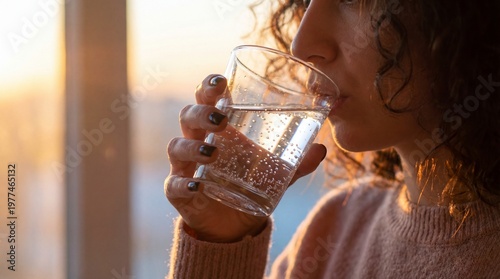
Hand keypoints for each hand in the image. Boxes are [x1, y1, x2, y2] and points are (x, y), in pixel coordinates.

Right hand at [164, 74, 327, 242]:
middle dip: (200, 112)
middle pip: (188, 116)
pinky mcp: (180, 192)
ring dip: (192, 146)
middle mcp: (198, 142)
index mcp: (219, 128)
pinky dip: (183, 183)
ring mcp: (186, 166)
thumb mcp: (276, 172)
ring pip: (177, 146)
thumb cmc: (251, 185)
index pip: (207, 98)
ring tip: (212, 152)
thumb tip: (322, 148)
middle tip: (221, 119)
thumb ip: (297, 161)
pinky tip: (197, 185)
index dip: (209, 86)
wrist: (234, 224)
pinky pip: (175, 184)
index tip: (222, 82)